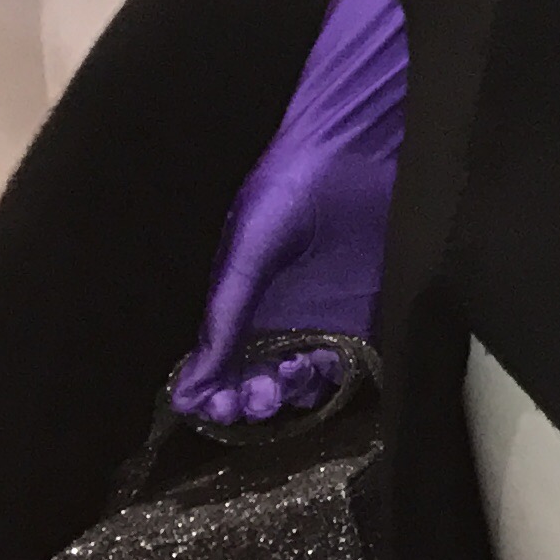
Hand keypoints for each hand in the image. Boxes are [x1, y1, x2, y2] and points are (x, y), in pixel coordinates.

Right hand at [175, 145, 394, 422]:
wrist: (353, 152)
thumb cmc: (289, 190)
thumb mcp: (247, 255)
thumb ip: (225, 318)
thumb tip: (191, 387)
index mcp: (244, 304)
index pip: (224, 368)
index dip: (218, 395)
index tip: (216, 407)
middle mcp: (283, 317)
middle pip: (264, 381)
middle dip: (255, 399)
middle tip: (256, 397)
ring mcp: (326, 316)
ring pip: (307, 379)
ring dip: (294, 391)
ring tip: (287, 376)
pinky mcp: (367, 310)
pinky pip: (353, 358)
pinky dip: (338, 375)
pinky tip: (326, 368)